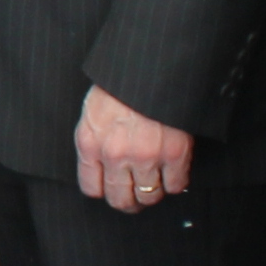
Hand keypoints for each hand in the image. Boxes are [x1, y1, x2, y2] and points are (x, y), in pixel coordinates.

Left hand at [74, 87, 193, 213]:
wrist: (151, 65)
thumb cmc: (120, 84)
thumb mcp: (93, 111)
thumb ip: (94, 140)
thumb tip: (100, 166)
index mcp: (90, 143)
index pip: (92, 188)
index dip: (104, 189)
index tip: (112, 186)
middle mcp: (115, 155)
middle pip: (120, 199)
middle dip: (128, 200)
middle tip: (136, 194)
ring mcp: (146, 156)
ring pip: (149, 196)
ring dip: (153, 192)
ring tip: (155, 180)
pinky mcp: (175, 153)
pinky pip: (176, 185)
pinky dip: (176, 182)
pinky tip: (172, 170)